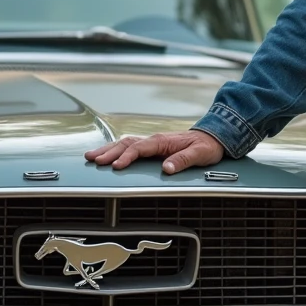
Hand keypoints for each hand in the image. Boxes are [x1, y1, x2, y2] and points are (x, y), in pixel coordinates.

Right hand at [84, 130, 224, 172]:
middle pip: (126, 144)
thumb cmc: (206, 146)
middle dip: (108, 152)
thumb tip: (166, 168)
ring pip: (125, 144)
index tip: (115, 166)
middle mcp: (155, 140)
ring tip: (91, 157)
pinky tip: (107, 155)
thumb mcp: (199, 154)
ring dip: (108, 149)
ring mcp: (152, 143)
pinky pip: (130, 147)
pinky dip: (116, 150)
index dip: (126, 157)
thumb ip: (183, 160)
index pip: (139, 148)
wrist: (214, 137)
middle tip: (93, 160)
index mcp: (163, 141)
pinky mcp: (153, 147)